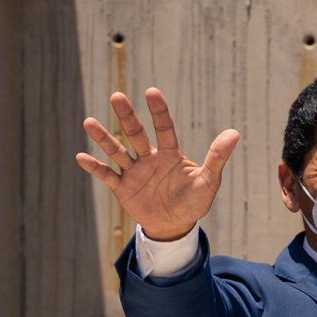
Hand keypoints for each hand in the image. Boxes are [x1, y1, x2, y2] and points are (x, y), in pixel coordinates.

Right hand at [76, 87, 238, 240]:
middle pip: (136, 133)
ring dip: (104, 137)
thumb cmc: (194, 201)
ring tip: (88, 122)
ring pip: (117, 151)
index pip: (164, 128)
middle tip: (117, 96)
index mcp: (170, 154)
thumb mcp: (208, 181)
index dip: (158, 111)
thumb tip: (234, 132)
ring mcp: (134, 172)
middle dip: (127, 116)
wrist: (176, 226)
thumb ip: (217, 157)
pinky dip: (95, 167)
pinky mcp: (123, 188)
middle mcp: (149, 158)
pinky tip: (81, 156)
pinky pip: (107, 175)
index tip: (151, 91)